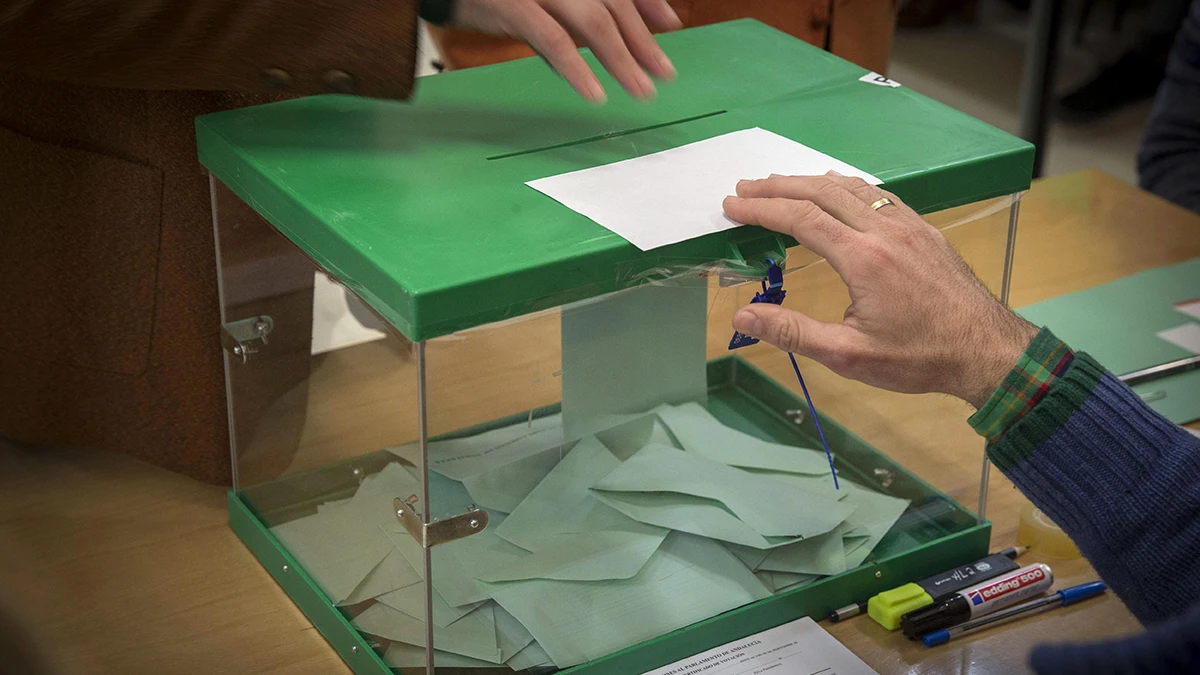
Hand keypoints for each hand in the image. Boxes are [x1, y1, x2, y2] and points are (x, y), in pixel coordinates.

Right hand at [452, 0, 681, 102]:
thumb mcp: (537, 2)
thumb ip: (574, 17)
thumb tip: (613, 43)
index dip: (649, 2)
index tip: (672, 24)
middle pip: (613, 6)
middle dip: (643, 41)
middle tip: (665, 73)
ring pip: (594, 23)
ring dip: (622, 60)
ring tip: (641, 90)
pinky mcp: (514, 6)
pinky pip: (554, 41)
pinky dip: (578, 69)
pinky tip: (595, 93)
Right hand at [723, 174, 1037, 408]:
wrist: (988, 350)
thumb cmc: (918, 358)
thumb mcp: (848, 354)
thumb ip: (792, 332)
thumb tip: (741, 318)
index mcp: (863, 257)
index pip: (801, 219)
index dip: (762, 210)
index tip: (731, 208)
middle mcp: (884, 230)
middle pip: (821, 192)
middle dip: (778, 187)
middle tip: (744, 189)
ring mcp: (908, 225)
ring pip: (851, 187)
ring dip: (809, 181)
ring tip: (779, 184)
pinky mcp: (924, 230)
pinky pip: (877, 195)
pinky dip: (845, 186)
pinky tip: (836, 190)